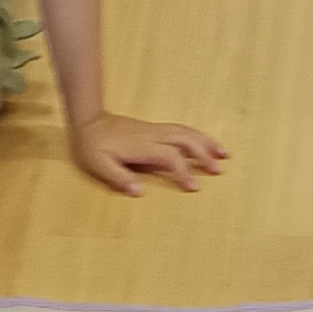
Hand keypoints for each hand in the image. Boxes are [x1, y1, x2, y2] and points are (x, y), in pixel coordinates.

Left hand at [72, 112, 228, 199]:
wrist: (88, 120)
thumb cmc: (92, 146)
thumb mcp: (98, 165)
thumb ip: (118, 178)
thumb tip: (138, 191)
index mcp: (142, 147)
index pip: (170, 158)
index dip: (183, 172)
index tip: (194, 187)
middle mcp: (153, 136)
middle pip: (185, 141)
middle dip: (204, 154)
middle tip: (219, 170)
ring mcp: (155, 130)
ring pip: (186, 133)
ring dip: (206, 142)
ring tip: (224, 153)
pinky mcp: (155, 128)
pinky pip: (182, 130)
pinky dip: (197, 136)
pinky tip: (204, 142)